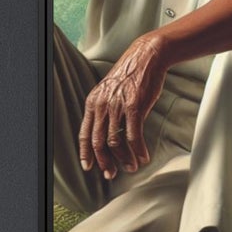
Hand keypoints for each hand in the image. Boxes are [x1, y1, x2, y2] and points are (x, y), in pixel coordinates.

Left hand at [78, 34, 167, 178]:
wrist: (146, 57)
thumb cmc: (130, 75)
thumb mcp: (109, 91)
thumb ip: (105, 109)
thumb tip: (106, 133)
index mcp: (93, 102)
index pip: (85, 133)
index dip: (86, 153)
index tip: (89, 167)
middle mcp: (102, 105)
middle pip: (98, 142)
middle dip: (104, 162)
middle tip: (111, 174)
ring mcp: (117, 106)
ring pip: (115, 142)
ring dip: (124, 159)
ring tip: (131, 167)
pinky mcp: (134, 107)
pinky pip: (133, 136)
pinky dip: (138, 150)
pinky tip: (143, 157)